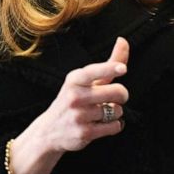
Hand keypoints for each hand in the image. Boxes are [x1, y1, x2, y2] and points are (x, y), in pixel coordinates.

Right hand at [7, 37, 129, 173]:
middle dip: (122, 94)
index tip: (122, 69)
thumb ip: (108, 63)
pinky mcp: (85, 133)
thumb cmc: (73, 99)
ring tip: (101, 112)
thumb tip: (123, 41)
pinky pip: (114, 126)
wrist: (50, 130)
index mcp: (74, 79)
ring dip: (115, 112)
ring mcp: (79, 115)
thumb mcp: (86, 80)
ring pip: (117, 110)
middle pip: (116, 91)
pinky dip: (115, 125)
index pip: (94, 71)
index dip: (110, 68)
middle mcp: (75, 96)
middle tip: (117, 96)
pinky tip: (104, 123)